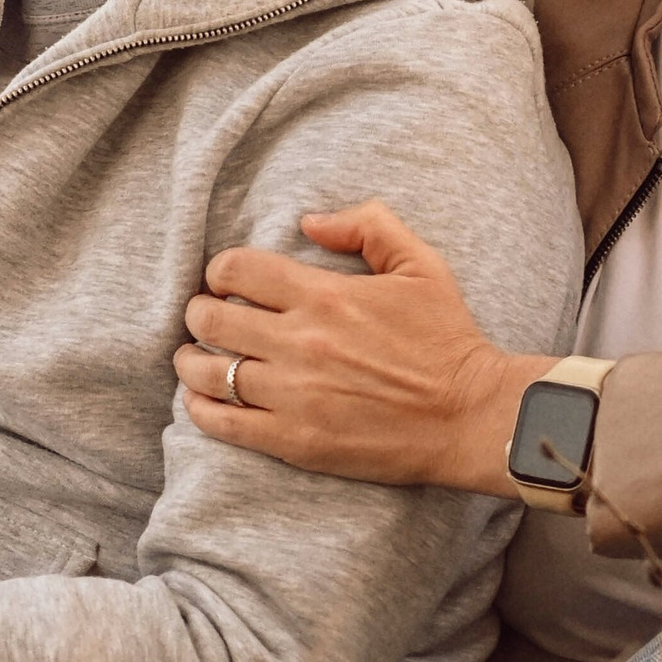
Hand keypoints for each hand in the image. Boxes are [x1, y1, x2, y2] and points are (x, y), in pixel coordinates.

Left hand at [175, 201, 542, 492]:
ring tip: (195, 357)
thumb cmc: (447, 340)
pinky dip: (200, 408)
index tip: (225, 281)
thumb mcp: (421, 265)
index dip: (220, 271)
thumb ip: (368, 225)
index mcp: (325, 296)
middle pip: (210, 318)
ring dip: (191, 360)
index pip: (236, 270)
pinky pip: (223, 422)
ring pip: (207, 371)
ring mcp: (294, 395)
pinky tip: (200, 399)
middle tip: (206, 317)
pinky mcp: (295, 441)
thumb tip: (310, 220)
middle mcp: (301, 343)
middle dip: (200, 311)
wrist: (470, 416)